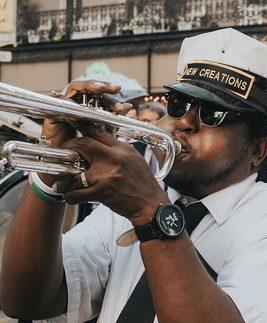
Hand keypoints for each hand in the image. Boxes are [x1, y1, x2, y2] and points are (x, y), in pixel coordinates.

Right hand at [40, 80, 128, 185]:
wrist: (68, 165)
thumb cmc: (87, 150)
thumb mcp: (103, 133)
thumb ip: (113, 119)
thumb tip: (129, 105)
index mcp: (90, 110)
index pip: (102, 98)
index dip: (113, 99)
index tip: (124, 107)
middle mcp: (78, 105)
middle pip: (91, 90)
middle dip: (104, 88)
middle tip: (115, 90)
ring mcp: (66, 106)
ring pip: (78, 88)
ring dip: (91, 86)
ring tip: (102, 88)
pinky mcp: (55, 109)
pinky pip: (64, 97)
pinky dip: (76, 95)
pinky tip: (86, 99)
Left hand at [52, 122, 168, 224]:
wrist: (151, 204)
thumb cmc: (143, 183)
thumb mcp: (134, 159)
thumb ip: (119, 151)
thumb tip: (105, 143)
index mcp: (122, 149)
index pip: (98, 131)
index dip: (81, 124)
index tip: (70, 118)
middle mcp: (114, 158)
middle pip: (83, 144)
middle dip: (69, 146)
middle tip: (63, 151)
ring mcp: (107, 174)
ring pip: (75, 173)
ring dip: (64, 181)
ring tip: (60, 184)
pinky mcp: (103, 191)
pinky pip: (77, 193)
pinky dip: (70, 196)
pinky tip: (70, 197)